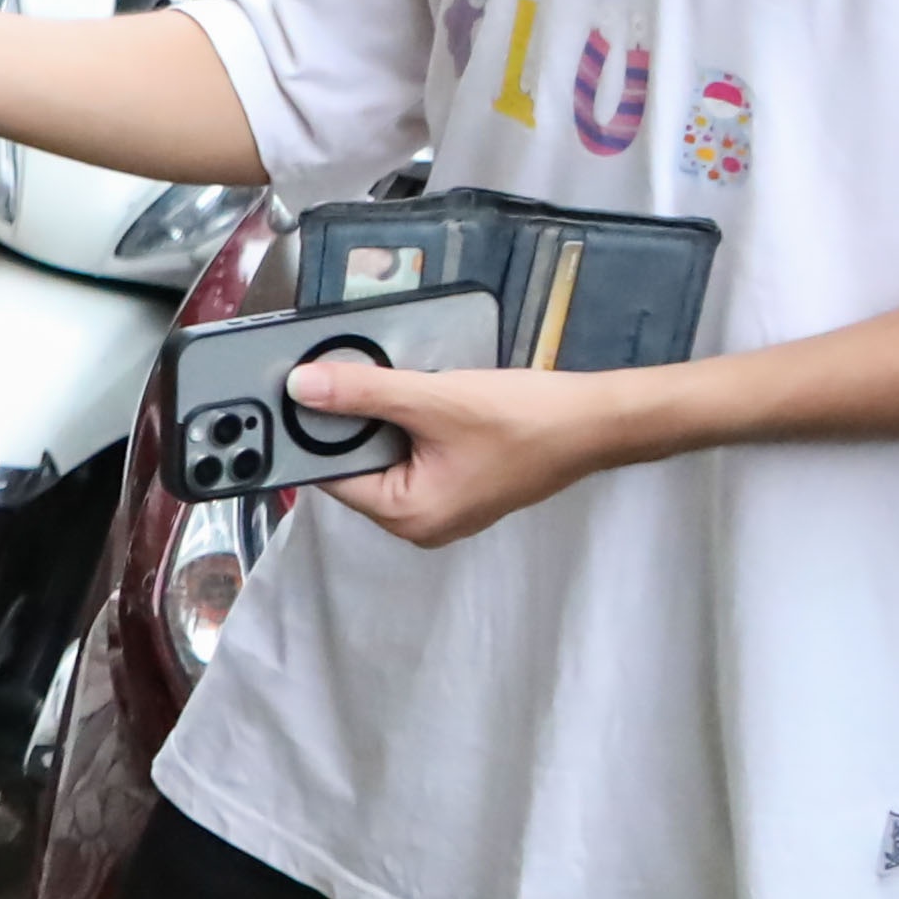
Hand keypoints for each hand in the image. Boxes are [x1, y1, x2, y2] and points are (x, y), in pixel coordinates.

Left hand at [290, 356, 627, 545]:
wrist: (597, 422)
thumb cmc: (524, 419)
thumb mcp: (434, 399)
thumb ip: (364, 394)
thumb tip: (301, 387)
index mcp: (407, 516)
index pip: (331, 475)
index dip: (316, 432)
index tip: (302, 391)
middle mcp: (420, 522)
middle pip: (357, 466)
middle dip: (354, 422)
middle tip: (352, 376)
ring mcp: (443, 506)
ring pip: (388, 455)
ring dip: (386, 419)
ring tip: (398, 383)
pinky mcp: (461, 484)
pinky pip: (416, 454)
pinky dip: (412, 424)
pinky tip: (424, 396)